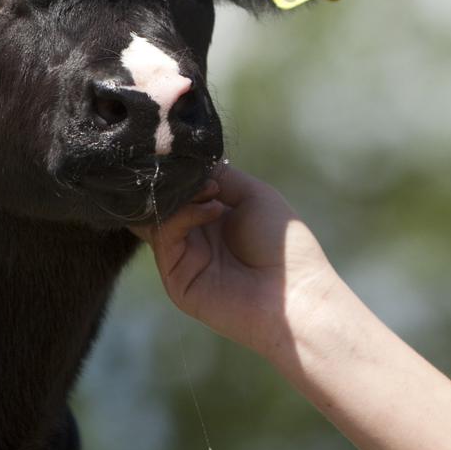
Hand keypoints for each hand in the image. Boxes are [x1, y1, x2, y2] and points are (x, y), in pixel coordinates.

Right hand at [131, 163, 341, 363]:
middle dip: (176, 182)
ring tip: (212, 192)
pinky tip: (214, 209)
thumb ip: (220, 175)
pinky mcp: (176, 278)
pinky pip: (165, 237)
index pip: (179, 190)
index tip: (190, 154)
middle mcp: (194, 237)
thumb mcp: (254, 195)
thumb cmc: (282, 245)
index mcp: (212, 217)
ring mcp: (183, 258)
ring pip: (157, 217)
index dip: (181, 171)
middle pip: (162, 202)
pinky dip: (184, 215)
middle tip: (196, 173)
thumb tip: (188, 161)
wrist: (294, 295)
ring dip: (181, 196)